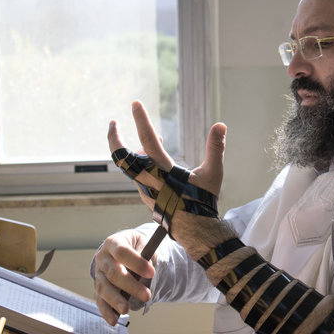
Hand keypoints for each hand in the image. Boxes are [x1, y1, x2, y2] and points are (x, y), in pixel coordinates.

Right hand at [94, 229, 154, 325]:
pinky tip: (114, 320)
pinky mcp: (99, 288)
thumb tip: (148, 270)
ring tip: (126, 309)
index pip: (122, 252)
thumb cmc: (137, 248)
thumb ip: (146, 254)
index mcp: (114, 242)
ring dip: (115, 300)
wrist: (126, 251)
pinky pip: (100, 301)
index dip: (136, 262)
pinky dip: (106, 311)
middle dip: (130, 285)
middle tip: (146, 295)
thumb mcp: (143, 244)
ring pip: (104, 288)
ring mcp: (99, 273)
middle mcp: (103, 258)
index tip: (151, 272)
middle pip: (113, 272)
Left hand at [108, 101, 226, 202]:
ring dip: (136, 149)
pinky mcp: (145, 196)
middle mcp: (148, 179)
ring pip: (130, 166)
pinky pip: (136, 175)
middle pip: (122, 156)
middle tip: (113, 122)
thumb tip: (220, 124)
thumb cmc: (203, 201)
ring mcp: (144, 189)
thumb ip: (215, 148)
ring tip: (158, 139)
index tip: (135, 104)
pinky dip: (141, 162)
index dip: (141, 119)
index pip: (147, 139)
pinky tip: (157, 158)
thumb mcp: (212, 173)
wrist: (195, 230)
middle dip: (114, 138)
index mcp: (164, 170)